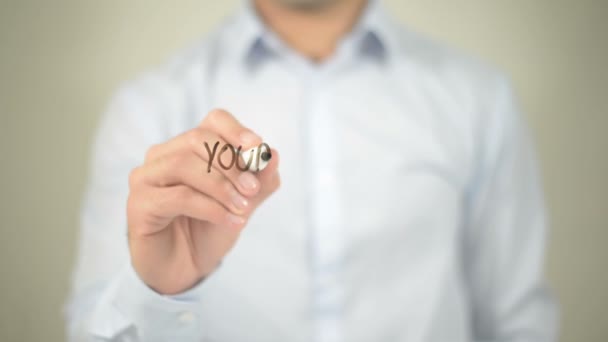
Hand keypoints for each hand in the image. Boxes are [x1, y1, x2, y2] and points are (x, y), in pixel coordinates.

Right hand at [126, 109, 279, 294]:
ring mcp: (146, 177)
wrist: (185, 268)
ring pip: (184, 164)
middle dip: (231, 164)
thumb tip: (273, 155)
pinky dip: (211, 208)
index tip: (257, 147)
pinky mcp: (139, 203)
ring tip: (242, 209)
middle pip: (198, 139)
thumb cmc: (210, 229)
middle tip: (253, 190)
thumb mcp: (243, 204)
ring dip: (221, 187)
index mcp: (190, 147)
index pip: (213, 121)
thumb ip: (259, 182)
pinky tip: (231, 222)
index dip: (236, 130)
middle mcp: (163, 155)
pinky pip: (178, 197)